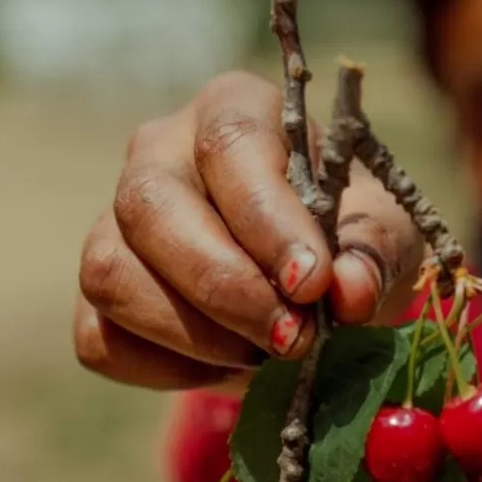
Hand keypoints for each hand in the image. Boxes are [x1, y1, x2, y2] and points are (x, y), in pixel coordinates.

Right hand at [75, 70, 424, 389]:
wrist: (311, 291)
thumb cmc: (347, 240)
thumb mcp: (384, 237)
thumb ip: (374, 256)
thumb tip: (349, 291)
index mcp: (234, 111)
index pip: (229, 144)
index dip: (266, 219)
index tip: (312, 283)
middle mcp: (159, 153)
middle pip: (150, 207)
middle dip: (225, 288)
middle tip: (293, 339)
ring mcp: (115, 223)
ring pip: (110, 274)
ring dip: (194, 335)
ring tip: (263, 356)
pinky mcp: (97, 295)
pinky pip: (101, 337)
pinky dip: (165, 370)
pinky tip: (224, 366)